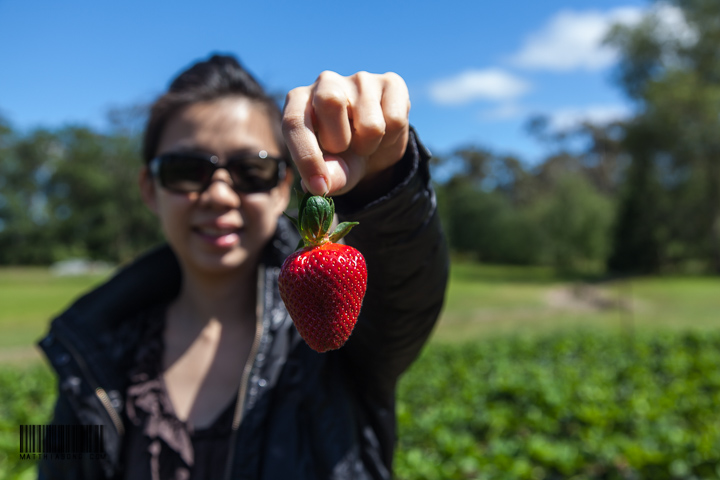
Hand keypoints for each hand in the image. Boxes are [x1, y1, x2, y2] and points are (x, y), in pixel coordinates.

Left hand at [282, 71, 410, 195]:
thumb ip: (330, 177)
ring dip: (369, 146)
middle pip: (330, 102)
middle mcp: (326, 82)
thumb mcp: (335, 171)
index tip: (319, 186)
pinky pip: (395, 120)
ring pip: (370, 123)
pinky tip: (383, 131)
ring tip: (364, 142)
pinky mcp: (391, 82)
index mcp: (299, 101)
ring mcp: (360, 79)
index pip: (294, 122)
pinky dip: (390, 138)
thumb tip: (325, 186)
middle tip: (343, 149)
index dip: (306, 157)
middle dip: (338, 140)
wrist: (377, 144)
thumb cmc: (344, 155)